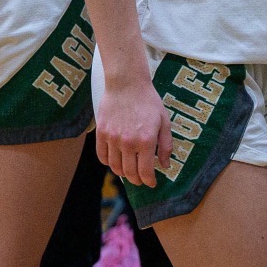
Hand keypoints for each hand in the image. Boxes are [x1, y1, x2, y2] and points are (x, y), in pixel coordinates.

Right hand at [95, 68, 172, 187]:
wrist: (127, 83)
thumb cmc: (148, 100)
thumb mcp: (164, 121)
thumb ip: (165, 145)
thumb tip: (165, 165)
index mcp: (146, 141)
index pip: (146, 171)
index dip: (149, 181)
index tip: (152, 183)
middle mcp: (128, 143)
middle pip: (130, 173)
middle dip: (137, 180)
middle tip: (140, 179)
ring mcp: (113, 138)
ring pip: (115, 167)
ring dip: (122, 173)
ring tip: (128, 172)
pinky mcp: (101, 133)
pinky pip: (102, 156)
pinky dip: (108, 163)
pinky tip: (114, 161)